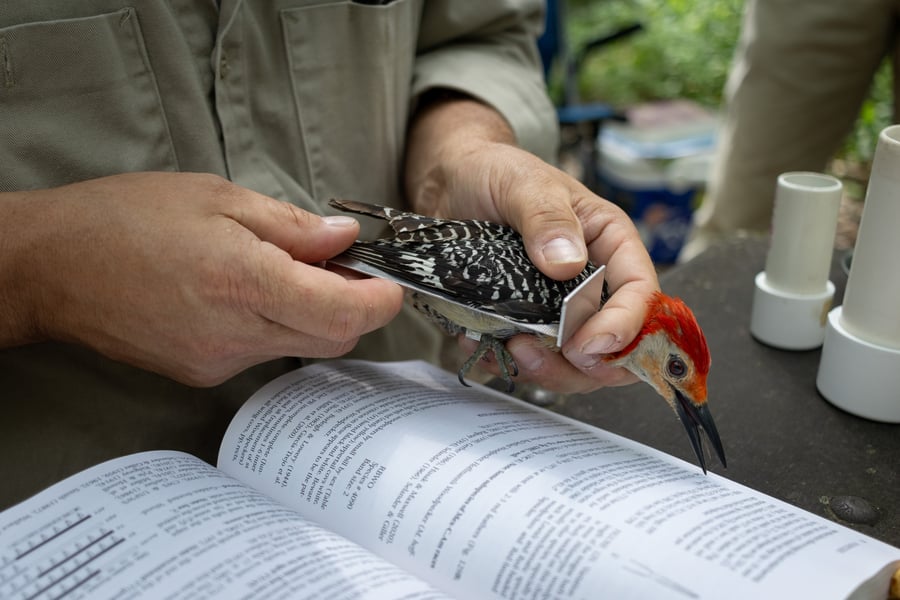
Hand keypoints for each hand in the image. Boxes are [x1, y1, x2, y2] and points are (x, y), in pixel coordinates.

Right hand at [1, 172, 402, 384]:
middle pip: (332, 338)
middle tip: (340, 266)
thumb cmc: (125, 219)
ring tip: (285, 271)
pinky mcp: (201, 373)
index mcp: (243, 283)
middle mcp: (235, 334)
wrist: (51, 268)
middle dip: (353, 307)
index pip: (342, 313)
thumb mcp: (217, 197)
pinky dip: (276, 326)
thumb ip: (290, 225)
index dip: (379, 301)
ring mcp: (217, 361)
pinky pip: (262, 353)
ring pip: (299, 347)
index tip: (388, 282)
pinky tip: (249, 294)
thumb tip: (342, 241)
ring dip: (313, 315)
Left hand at [405, 96, 659, 392]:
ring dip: (544, 370)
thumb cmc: (497, 173)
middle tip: (534, 352)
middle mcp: (592, 284)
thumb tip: (568, 264)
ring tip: (508, 347)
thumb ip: (546, 217)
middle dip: (582, 365)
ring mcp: (558, 310)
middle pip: (614, 347)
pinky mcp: (524, 325)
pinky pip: (527, 362)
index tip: (585, 348)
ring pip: (574, 366)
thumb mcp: (524, 184)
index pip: (640, 295)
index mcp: (610, 245)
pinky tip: (480, 343)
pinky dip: (506, 365)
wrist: (451, 183)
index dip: (623, 329)